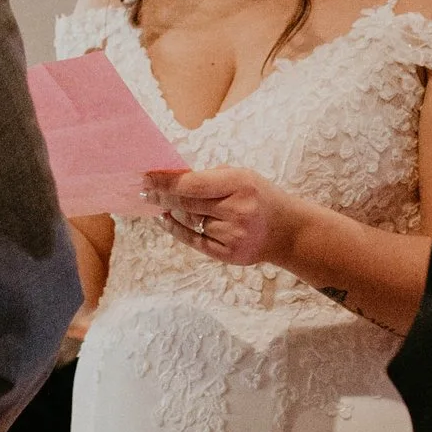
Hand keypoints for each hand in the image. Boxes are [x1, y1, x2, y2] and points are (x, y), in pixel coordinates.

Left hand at [148, 168, 303, 272]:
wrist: (288, 231)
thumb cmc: (261, 198)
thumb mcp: (243, 177)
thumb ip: (212, 177)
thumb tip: (175, 177)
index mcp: (241, 185)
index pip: (193, 184)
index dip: (166, 182)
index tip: (147, 177)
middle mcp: (237, 211)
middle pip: (187, 204)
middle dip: (161, 196)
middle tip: (144, 190)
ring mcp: (233, 235)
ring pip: (190, 222)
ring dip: (173, 212)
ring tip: (160, 204)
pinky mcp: (228, 254)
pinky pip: (194, 241)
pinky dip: (178, 230)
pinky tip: (167, 220)